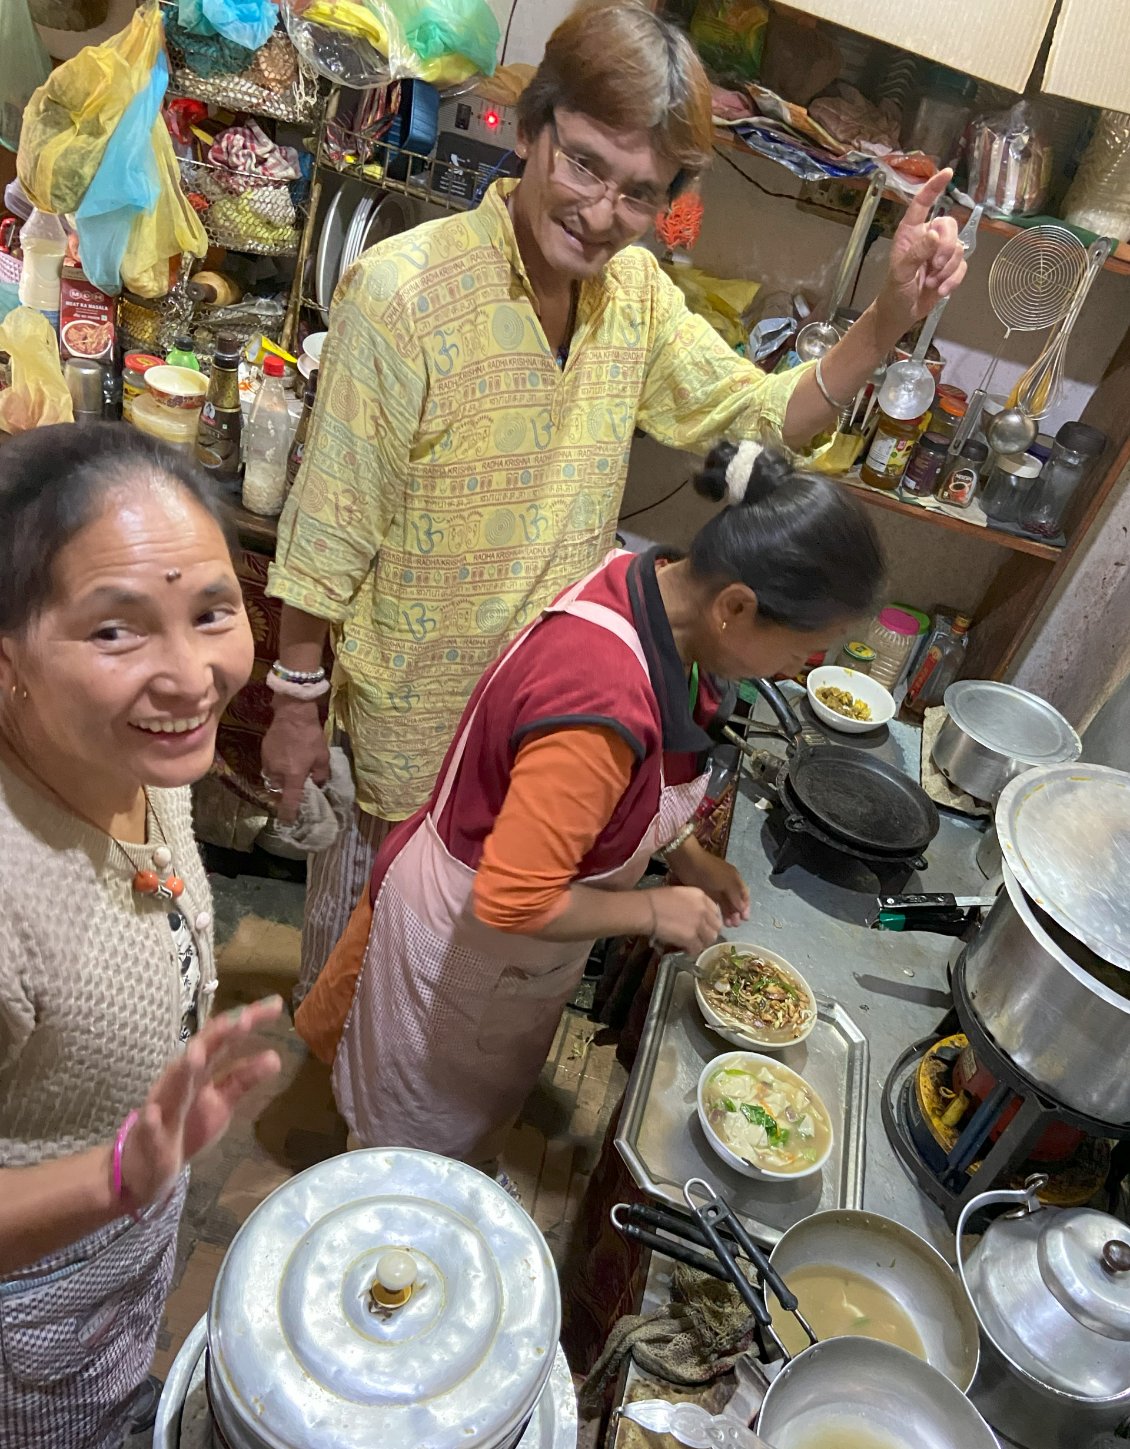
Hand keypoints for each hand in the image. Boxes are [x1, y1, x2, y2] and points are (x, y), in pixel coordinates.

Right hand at [120, 998, 282, 1211]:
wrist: (145, 1166)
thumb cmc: (185, 1126)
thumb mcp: (221, 1102)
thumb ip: (243, 1080)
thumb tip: (275, 1057)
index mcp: (198, 1070)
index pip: (223, 1039)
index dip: (246, 1021)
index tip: (276, 1005)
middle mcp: (179, 1081)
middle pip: (200, 1052)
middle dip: (218, 1035)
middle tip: (243, 1019)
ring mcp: (162, 1108)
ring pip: (173, 1085)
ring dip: (184, 1069)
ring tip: (197, 1054)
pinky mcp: (149, 1139)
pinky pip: (149, 1128)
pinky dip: (151, 1120)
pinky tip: (153, 1112)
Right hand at [261, 698, 329, 823]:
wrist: (292, 714)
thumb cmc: (310, 736)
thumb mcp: (323, 757)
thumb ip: (321, 775)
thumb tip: (316, 785)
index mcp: (293, 776)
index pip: (289, 802)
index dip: (288, 814)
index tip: (288, 821)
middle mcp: (277, 773)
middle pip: (279, 791)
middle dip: (286, 792)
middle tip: (295, 788)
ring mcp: (268, 763)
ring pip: (273, 779)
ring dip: (281, 779)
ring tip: (290, 771)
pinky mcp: (263, 753)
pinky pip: (269, 767)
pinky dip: (276, 767)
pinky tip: (285, 759)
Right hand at [650, 886, 722, 955]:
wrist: (647, 909)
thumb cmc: (657, 899)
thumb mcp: (679, 894)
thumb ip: (692, 903)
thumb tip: (694, 914)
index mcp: (701, 896)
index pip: (715, 911)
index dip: (710, 920)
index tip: (704, 925)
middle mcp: (703, 909)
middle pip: (716, 927)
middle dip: (709, 932)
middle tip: (699, 936)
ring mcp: (699, 924)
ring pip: (710, 939)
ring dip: (702, 943)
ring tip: (692, 943)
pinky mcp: (691, 938)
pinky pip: (697, 948)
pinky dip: (691, 950)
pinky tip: (684, 948)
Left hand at [674, 852, 749, 927]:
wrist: (688, 863)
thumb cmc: (711, 872)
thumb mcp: (727, 883)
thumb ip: (735, 897)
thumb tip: (743, 909)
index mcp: (735, 879)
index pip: (744, 895)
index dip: (746, 907)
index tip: (745, 919)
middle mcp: (727, 884)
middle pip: (735, 901)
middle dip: (737, 913)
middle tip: (735, 925)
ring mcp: (716, 888)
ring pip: (725, 903)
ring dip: (728, 914)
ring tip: (727, 925)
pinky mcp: (705, 892)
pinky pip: (715, 904)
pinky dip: (718, 911)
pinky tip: (717, 919)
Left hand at [874, 169, 967, 341]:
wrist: (901, 314)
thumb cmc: (894, 291)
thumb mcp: (901, 273)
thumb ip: (917, 253)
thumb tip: (935, 233)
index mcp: (910, 233)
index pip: (922, 204)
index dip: (934, 187)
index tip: (946, 173)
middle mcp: (927, 237)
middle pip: (949, 226)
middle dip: (945, 248)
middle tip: (934, 268)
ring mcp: (940, 253)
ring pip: (958, 248)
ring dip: (947, 269)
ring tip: (932, 282)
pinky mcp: (950, 268)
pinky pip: (963, 265)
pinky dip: (953, 279)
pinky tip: (941, 290)